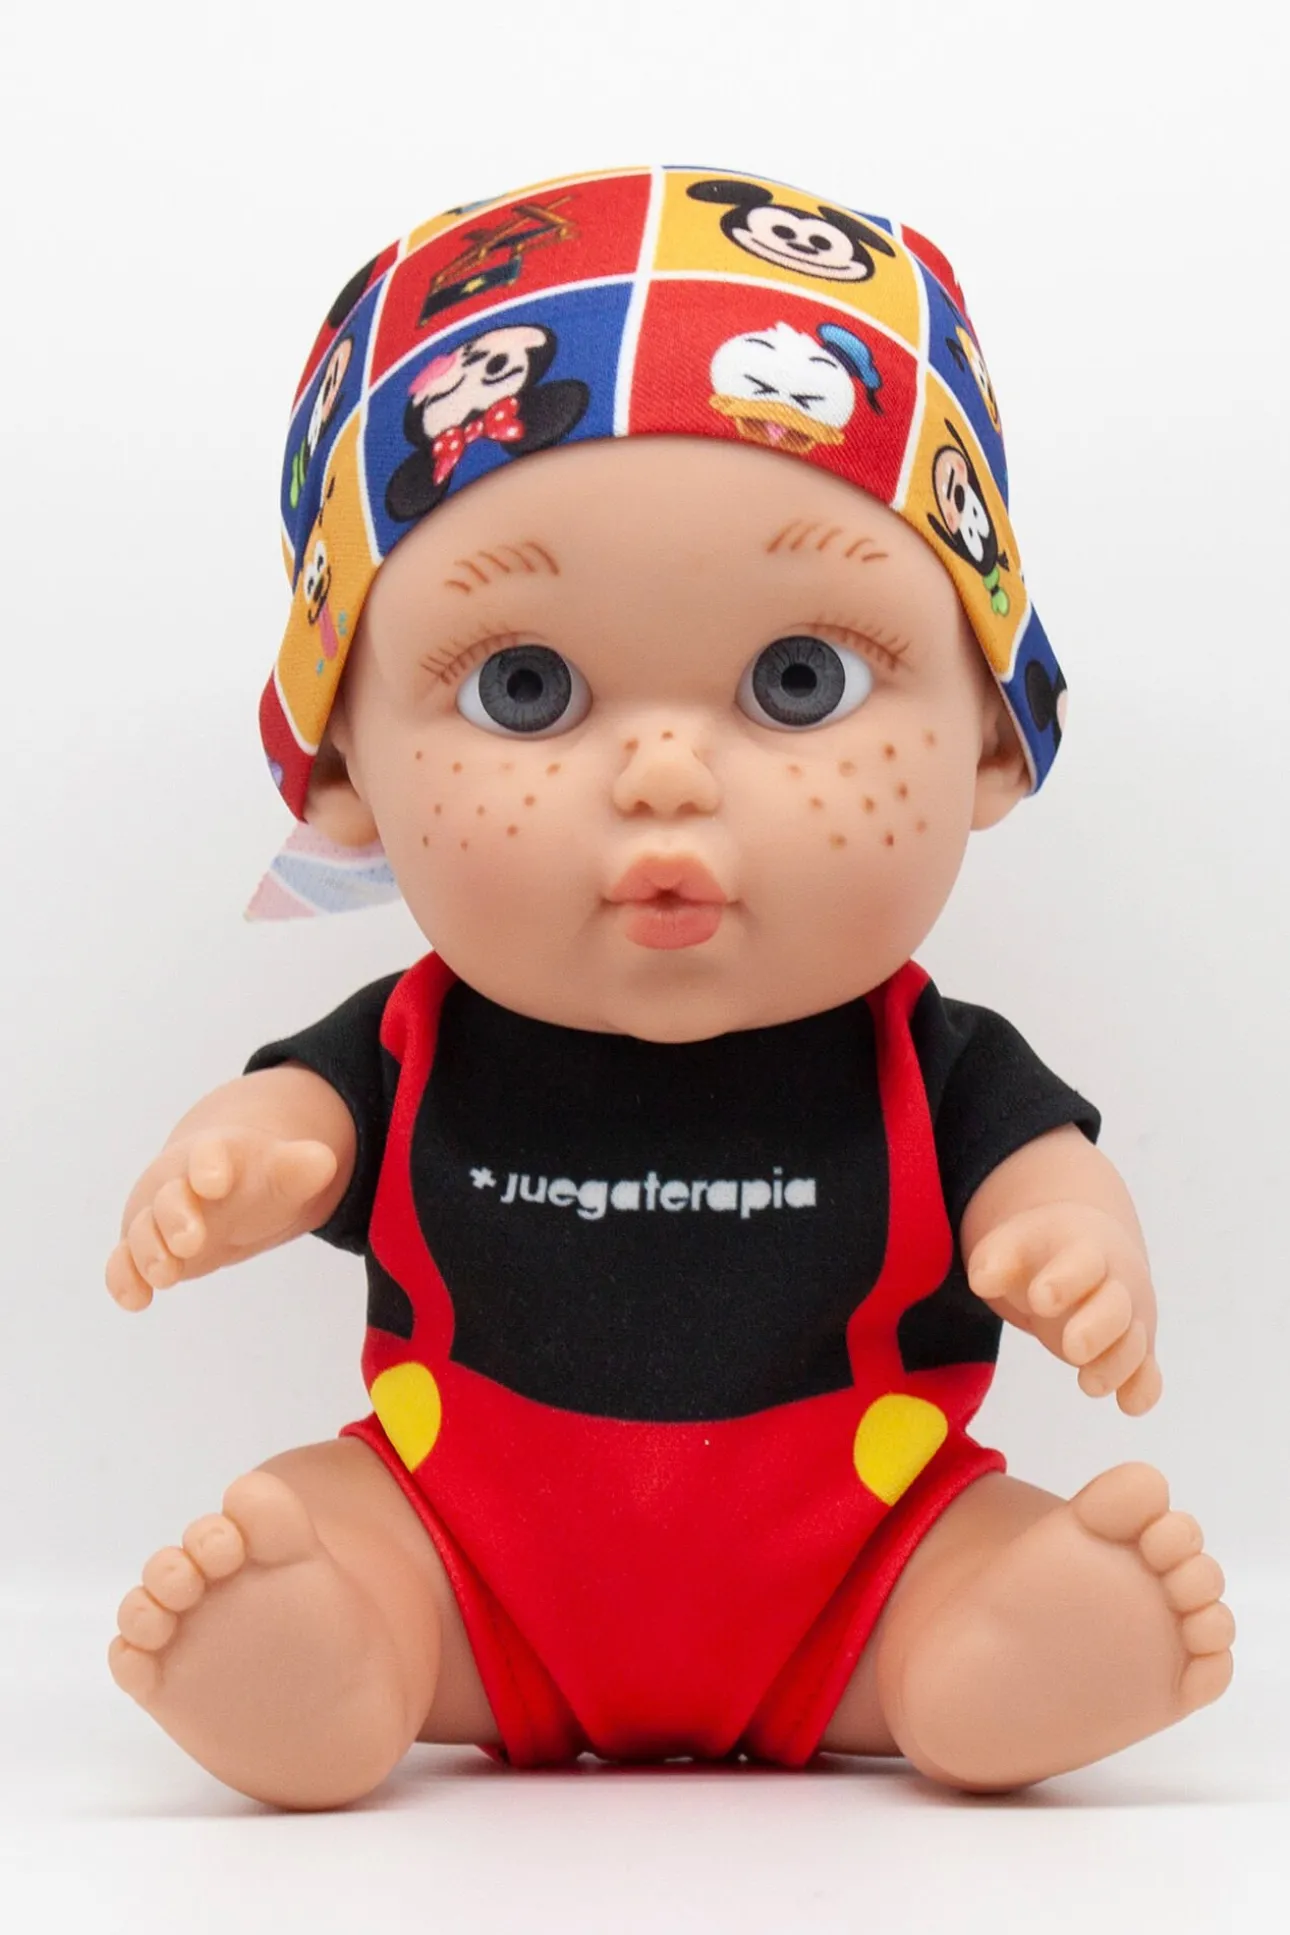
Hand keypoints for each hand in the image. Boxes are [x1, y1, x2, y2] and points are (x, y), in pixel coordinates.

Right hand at [105, 1132, 338, 1311]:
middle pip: (170, 1197)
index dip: (210, 1165)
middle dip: (176, 1216)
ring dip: (149, 1252)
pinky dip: (123, 1278)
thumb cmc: (254, 1178)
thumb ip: (300, 1170)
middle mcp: (178, 1184)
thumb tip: (323, 1162)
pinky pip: (123, 1262)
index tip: (215, 1182)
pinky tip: (136, 1301)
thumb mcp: (282, 1173)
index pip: (209, 1153)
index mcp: (216, 1157)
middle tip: (190, 1241)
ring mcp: (156, 1217)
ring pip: (143, 1231)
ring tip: (167, 1275)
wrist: (220, 1185)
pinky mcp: (142, 1248)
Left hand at [966, 1201, 1161, 1415]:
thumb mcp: (1012, 1246)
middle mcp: (1115, 1283)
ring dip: (1116, 1365)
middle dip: (1098, 1328)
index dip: (1065, 1279)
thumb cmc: (1038, 1252)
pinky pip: (1147, 1371)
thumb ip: (996, 1261)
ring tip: (1089, 1384)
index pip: (1082, 1262)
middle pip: (1116, 1306)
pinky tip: (1129, 1404)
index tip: (1040, 1299)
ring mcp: (1128, 1318)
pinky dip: (1143, 1388)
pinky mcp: (1132, 1349)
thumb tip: (982, 1280)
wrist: (1081, 1250)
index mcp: (1084, 1249)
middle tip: (1072, 1347)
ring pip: (1133, 1342)